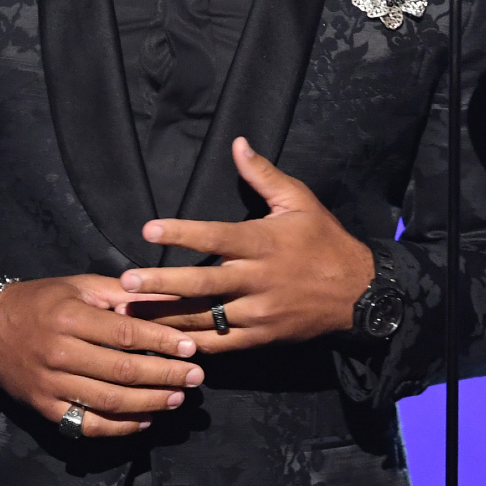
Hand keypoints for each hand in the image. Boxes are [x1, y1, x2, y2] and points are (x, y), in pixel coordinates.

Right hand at [0, 275, 204, 436]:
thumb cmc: (42, 301)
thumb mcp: (80, 286)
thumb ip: (123, 292)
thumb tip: (167, 293)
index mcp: (70, 318)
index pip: (125, 333)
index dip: (161, 342)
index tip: (190, 347)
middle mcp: (60, 353)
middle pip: (121, 371)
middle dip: (164, 375)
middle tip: (195, 376)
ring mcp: (51, 385)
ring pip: (108, 401)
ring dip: (149, 402)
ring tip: (178, 397)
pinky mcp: (45, 408)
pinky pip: (87, 424)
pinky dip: (119, 427)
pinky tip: (145, 419)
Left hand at [119, 138, 373, 352]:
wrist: (360, 294)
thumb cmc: (325, 241)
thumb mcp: (300, 201)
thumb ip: (264, 175)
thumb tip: (238, 143)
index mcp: (264, 242)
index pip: (216, 236)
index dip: (182, 233)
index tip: (149, 230)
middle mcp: (258, 279)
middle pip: (202, 283)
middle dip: (162, 284)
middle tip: (126, 282)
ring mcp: (260, 312)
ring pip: (207, 317)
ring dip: (168, 316)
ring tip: (131, 314)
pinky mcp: (263, 336)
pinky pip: (223, 343)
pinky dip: (195, 343)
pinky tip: (167, 342)